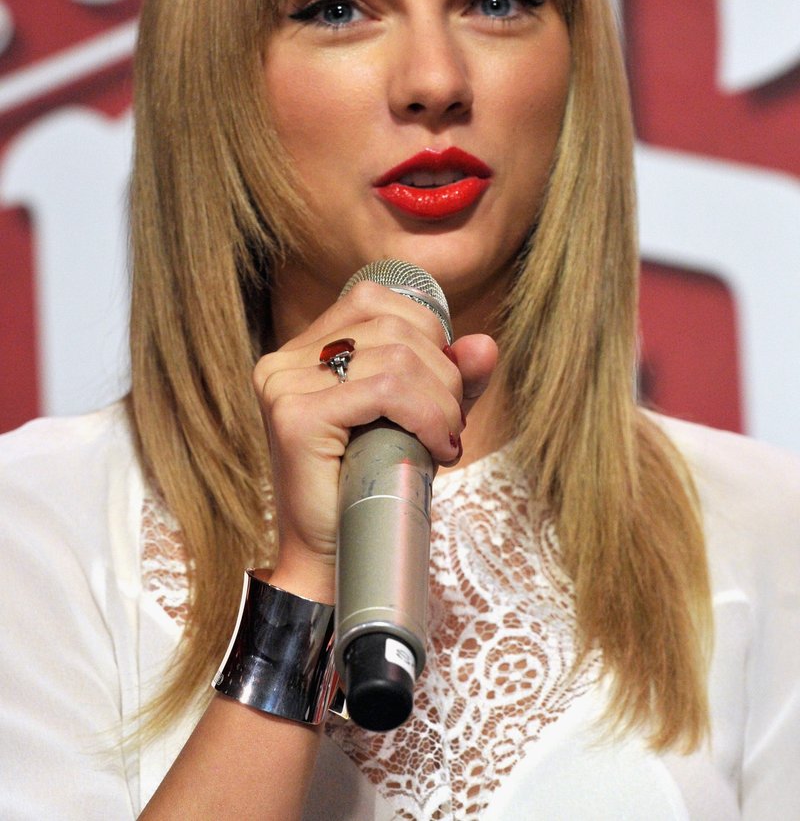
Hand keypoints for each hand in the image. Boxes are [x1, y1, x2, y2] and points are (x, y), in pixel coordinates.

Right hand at [253, 281, 496, 602]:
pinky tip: (436, 449)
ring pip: (396, 357)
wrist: (337, 560)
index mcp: (302, 349)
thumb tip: (484, 344)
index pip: (375, 301)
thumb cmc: (373, 485)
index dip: (427, 336)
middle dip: (443, 374)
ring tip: (444, 440)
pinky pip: (386, 390)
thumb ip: (451, 377)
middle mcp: (284, 360)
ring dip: (441, 401)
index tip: (441, 391)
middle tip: (450, 426)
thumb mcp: (419, 417)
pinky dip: (427, 416)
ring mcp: (284, 385)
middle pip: (393, 325)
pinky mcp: (296, 416)